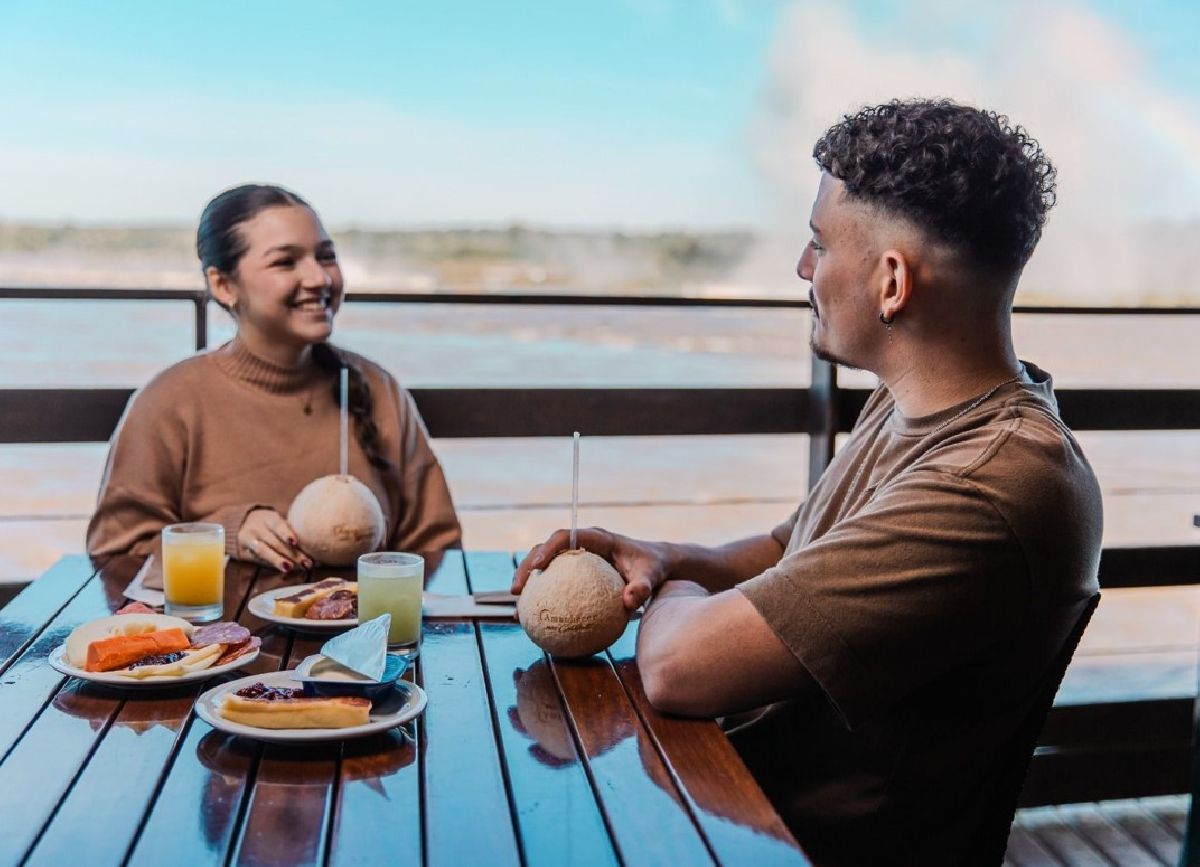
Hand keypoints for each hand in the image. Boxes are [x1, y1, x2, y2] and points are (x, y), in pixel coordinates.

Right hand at [238, 508, 310, 571]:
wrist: (244, 522)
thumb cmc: (271, 525)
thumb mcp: (279, 522)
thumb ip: (292, 532)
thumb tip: (317, 547)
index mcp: (269, 518)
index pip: (278, 525)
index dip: (286, 533)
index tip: (294, 542)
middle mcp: (257, 527)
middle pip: (274, 541)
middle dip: (292, 554)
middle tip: (307, 563)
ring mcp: (249, 538)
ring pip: (263, 551)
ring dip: (278, 560)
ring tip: (290, 567)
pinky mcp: (244, 550)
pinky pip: (258, 558)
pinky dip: (271, 564)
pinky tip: (283, 569)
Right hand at [512, 527, 668, 610]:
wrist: (656, 565)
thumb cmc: (652, 568)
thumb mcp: (651, 576)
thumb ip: (642, 587)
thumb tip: (629, 602)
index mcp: (596, 538)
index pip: (565, 537)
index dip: (548, 548)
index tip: (538, 566)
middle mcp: (582, 544)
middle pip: (545, 548)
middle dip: (527, 567)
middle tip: (516, 590)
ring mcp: (576, 557)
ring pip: (543, 564)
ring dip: (527, 582)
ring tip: (518, 608)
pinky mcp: (575, 572)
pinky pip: (554, 582)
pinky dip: (543, 597)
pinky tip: (536, 621)